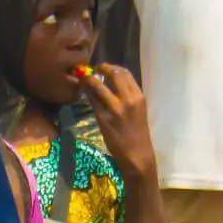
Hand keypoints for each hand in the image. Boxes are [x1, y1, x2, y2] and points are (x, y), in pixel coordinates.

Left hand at [78, 64, 156, 186]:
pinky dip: (87, 94)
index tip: (104, 69)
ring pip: (98, 85)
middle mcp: (128, 99)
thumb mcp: (138, 111)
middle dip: (100, 69)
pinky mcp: (104, 118)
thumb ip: (127, 97)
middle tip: (91, 72)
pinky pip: (92, 101)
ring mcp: (115, 108)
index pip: (125, 73)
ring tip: (84, 81)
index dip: (112, 67)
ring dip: (88, 80)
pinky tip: (84, 94)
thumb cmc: (137, 133)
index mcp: (139, 96)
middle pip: (113, 74)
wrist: (137, 154)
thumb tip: (112, 85)